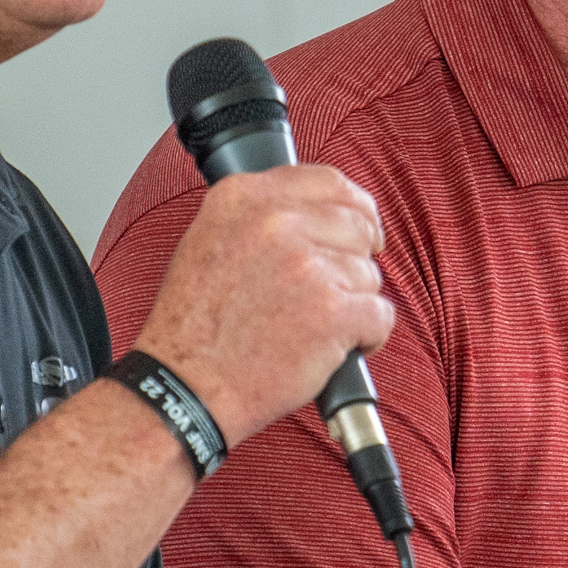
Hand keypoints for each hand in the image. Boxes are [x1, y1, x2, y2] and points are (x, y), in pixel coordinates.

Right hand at [132, 165, 394, 441]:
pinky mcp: (333, 312)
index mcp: (243, 198)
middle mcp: (276, 223)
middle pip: (358, 226)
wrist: (186, 386)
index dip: (354, 208)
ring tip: (311, 327)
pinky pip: (381, 315)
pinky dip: (368, 337)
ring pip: (369, 274)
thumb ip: (261, 217)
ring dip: (353, 304)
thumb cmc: (194, 328)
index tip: (363, 227)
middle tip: (329, 293)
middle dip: (353, 261)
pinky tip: (333, 348)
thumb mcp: (209, 242)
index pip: (328, 181)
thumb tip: (318, 213)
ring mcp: (308, 266)